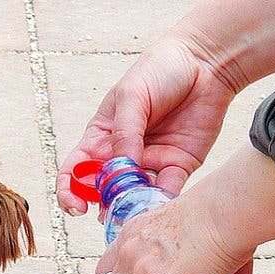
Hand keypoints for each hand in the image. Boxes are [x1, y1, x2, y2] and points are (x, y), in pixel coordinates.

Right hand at [56, 31, 238, 212]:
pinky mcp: (177, 167)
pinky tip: (157, 204)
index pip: (76, 171)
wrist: (204, 62)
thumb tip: (119, 170)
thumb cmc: (161, 70)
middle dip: (103, 205)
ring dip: (131, 207)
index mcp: (101, 137)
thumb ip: (124, 133)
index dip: (69, 192)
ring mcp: (150, 163)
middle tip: (110, 211)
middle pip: (103, 191)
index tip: (76, 207)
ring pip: (134, 196)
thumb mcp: (133, 95)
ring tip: (134, 209)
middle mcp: (122, 155)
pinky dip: (160, 202)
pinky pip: (166, 192)